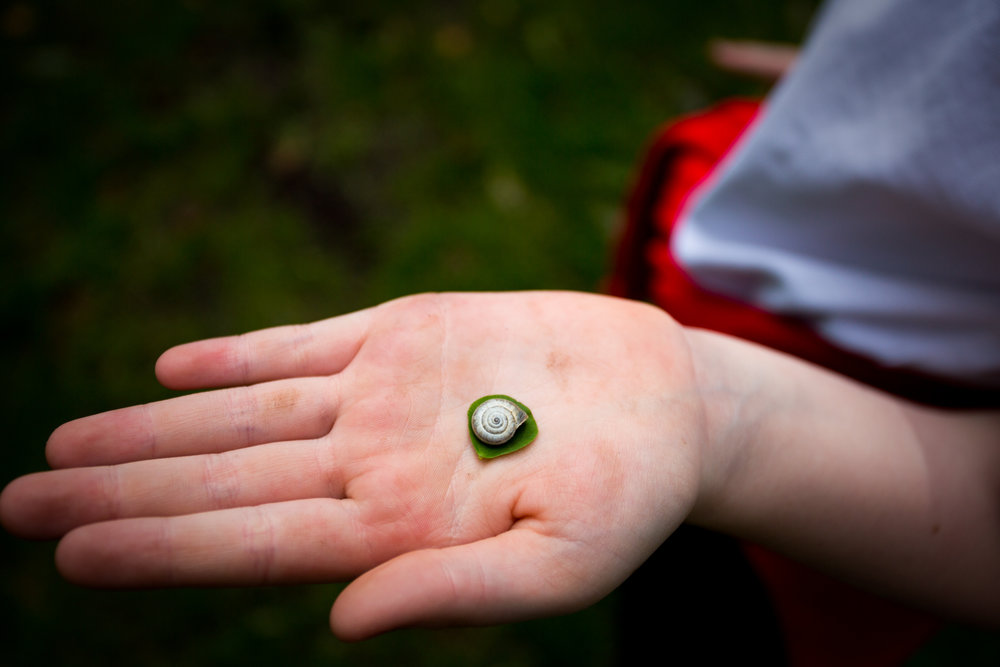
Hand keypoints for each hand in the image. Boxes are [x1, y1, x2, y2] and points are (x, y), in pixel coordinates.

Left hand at [0, 291, 706, 638]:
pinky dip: (236, 355)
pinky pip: (303, 346)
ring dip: (155, 429)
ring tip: (67, 448)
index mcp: (398, 532)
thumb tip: (341, 624)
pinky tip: (172, 368)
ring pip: (245, 412)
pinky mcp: (404, 334)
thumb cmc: (629, 499)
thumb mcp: (559, 566)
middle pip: (225, 480)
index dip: (164, 551)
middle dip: (123, 495)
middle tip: (17, 505)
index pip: (256, 546)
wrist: (668, 404)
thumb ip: (452, 594)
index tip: (73, 559)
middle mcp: (369, 465)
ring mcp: (380, 396)